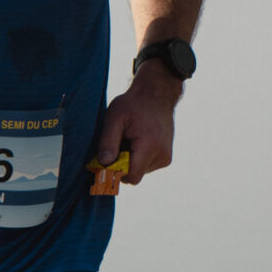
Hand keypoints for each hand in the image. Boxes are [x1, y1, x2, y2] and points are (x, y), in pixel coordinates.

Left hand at [91, 61, 180, 190]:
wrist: (157, 94)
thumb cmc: (133, 104)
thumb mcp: (114, 118)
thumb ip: (108, 142)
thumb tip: (104, 163)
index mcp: (149, 146)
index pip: (132, 177)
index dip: (117, 173)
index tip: (107, 163)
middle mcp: (162, 155)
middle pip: (135, 174)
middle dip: (123, 164)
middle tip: (119, 143)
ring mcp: (166, 157)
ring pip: (140, 171)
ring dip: (131, 160)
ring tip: (130, 139)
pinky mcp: (166, 157)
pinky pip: (147, 166)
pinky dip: (139, 158)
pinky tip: (138, 141)